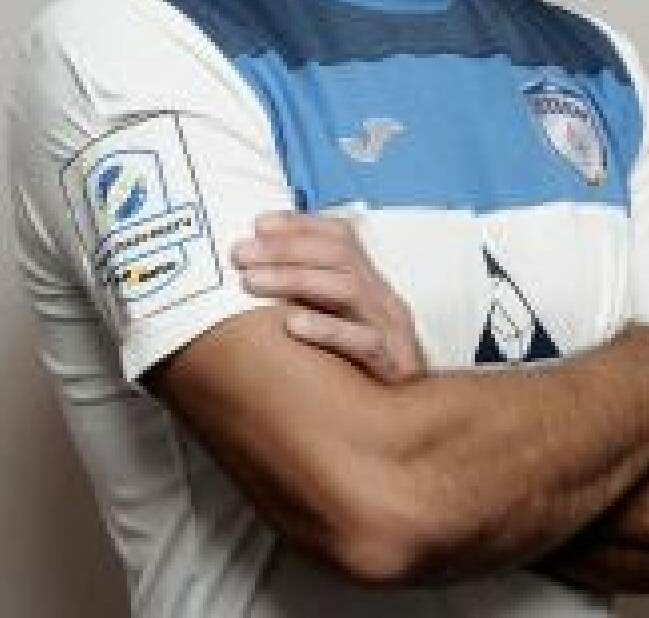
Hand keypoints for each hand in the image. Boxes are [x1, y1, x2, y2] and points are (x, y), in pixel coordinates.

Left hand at [231, 211, 425, 383]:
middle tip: (240, 254)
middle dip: (285, 248)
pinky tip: (292, 325)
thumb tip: (250, 270)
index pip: (340, 236)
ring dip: (295, 279)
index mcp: (370, 282)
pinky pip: (364, 342)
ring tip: (252, 282)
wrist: (408, 424)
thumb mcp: (338, 323)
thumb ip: (305, 295)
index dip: (300, 224)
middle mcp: (381, 298)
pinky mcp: (393, 365)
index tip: (258, 224)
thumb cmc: (361, 370)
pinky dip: (327, 330)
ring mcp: (390, 329)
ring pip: (347, 289)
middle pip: (338, 255)